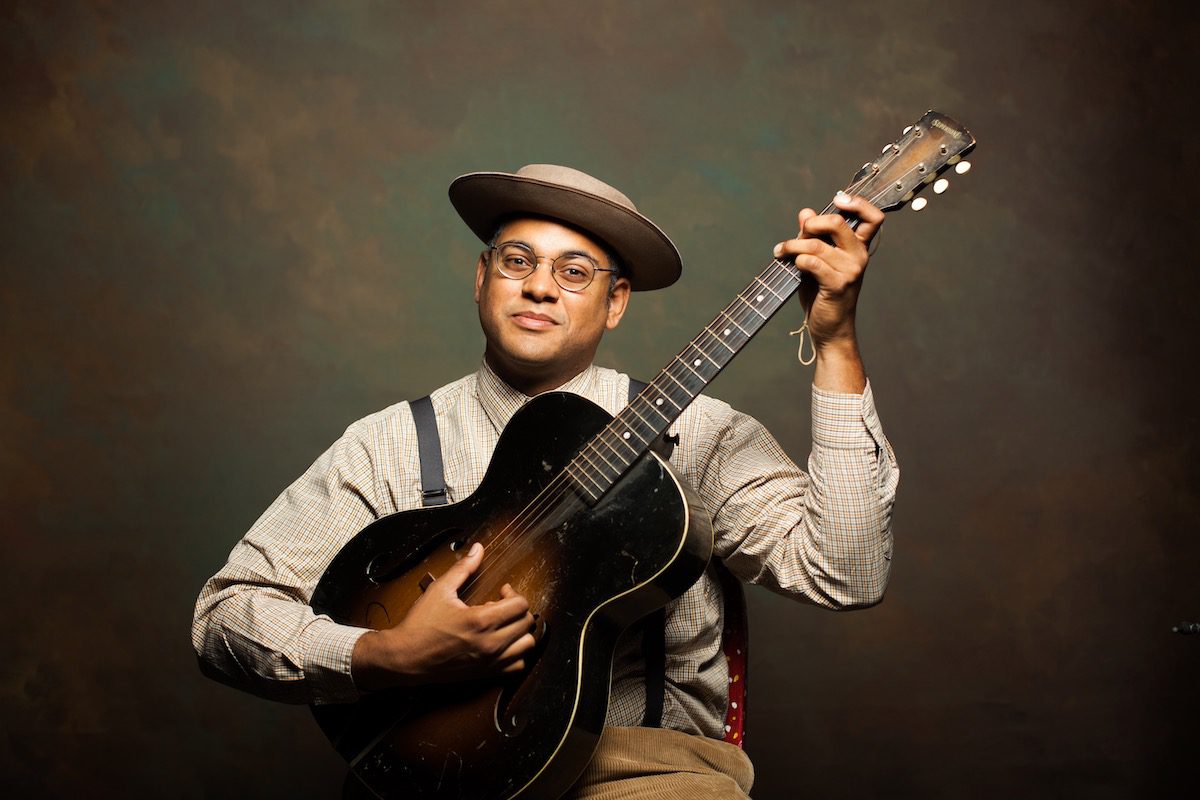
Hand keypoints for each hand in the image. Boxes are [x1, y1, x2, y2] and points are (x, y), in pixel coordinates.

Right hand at [351, 543, 536, 691]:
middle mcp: (490, 643)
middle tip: (500, 606)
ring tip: (503, 625)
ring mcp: (489, 661)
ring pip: (527, 645)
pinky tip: (502, 643)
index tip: (502, 592)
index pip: (520, 605)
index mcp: (480, 621)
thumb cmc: (420, 626)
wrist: (405, 657)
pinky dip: (516, 653)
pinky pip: (517, 666)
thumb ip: (463, 568)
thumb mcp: (440, 590)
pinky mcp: (485, 673)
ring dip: (520, 631)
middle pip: (527, 623)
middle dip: (518, 610)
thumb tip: (478, 550)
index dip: (514, 593)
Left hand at [772, 193, 883, 391]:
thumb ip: (812, 236)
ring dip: (791, 245)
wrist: (829, 329)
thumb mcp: (817, 261)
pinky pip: (812, 262)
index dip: (857, 202)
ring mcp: (851, 271)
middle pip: (837, 222)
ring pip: (815, 244)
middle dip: (810, 224)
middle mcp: (859, 257)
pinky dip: (796, 260)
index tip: (837, 200)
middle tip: (796, 234)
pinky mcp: (838, 285)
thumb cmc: (822, 294)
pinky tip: (790, 264)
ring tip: (780, 251)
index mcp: (859, 247)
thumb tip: (805, 212)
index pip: (873, 217)